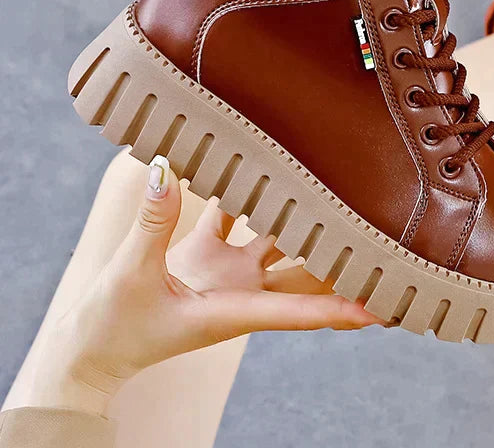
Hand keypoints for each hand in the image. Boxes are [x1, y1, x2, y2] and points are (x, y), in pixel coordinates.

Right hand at [30, 156, 381, 415]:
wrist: (90, 346)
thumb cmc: (110, 328)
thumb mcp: (130, 276)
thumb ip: (151, 222)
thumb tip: (164, 171)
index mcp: (231, 309)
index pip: (298, 309)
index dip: (342, 305)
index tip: (385, 303)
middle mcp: (240, 290)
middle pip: (305, 272)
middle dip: (343, 258)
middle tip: (387, 234)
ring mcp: (227, 271)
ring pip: (279, 239)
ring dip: (304, 215)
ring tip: (341, 184)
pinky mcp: (208, 253)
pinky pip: (236, 217)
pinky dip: (248, 194)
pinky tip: (260, 161)